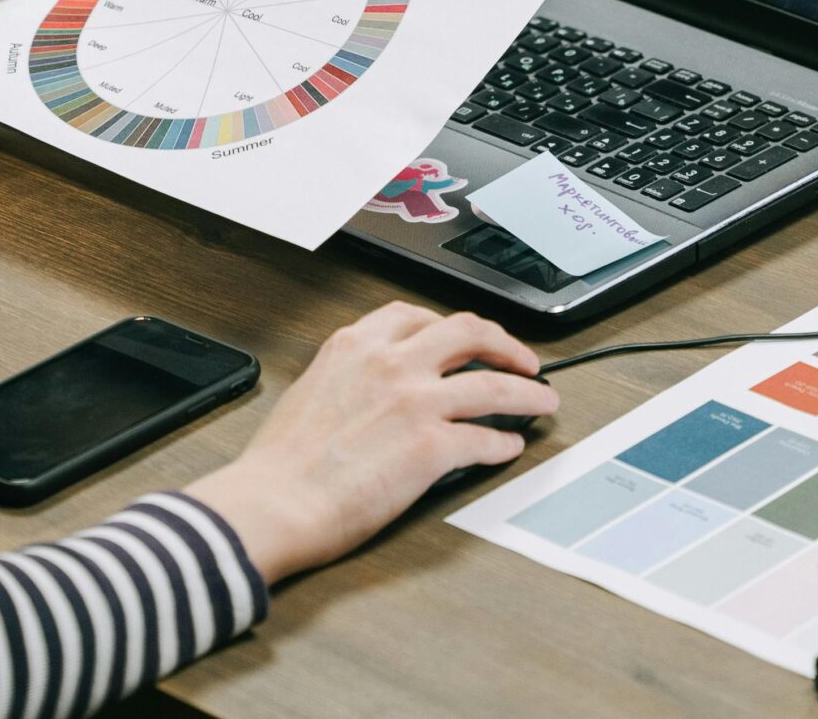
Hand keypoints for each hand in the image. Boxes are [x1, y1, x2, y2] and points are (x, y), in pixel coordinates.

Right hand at [184, 304, 557, 583]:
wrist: (274, 502)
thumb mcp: (313, 389)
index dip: (451, 325)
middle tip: (523, 359)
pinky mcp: (432, 448)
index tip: (465, 336)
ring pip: (494, 385)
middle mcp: (390, 363)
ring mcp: (415, 403)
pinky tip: (509, 448)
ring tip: (543, 401)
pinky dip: (505, 443)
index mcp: (355, 345)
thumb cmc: (281, 463)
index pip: (416, 315)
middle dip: (505, 342)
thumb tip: (376, 388)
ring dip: (527, 393)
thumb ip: (351, 375)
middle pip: (469, 333)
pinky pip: (486, 440)